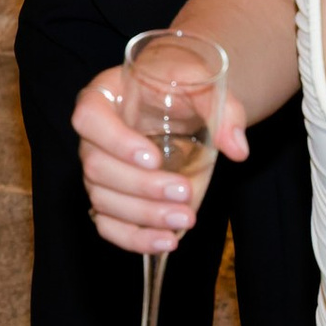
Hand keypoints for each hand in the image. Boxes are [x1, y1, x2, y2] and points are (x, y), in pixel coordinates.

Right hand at [73, 60, 247, 258]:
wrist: (182, 100)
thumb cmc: (184, 85)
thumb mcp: (204, 83)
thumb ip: (222, 110)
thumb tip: (237, 149)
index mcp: (104, 96)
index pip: (89, 117)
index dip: (115, 142)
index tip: (154, 157)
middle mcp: (93, 136)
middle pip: (97, 167)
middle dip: (142, 187)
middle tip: (184, 192)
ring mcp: (97, 170)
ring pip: (103, 200)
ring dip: (144, 215)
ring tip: (185, 218)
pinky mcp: (110, 198)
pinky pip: (107, 225)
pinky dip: (134, 239)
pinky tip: (167, 241)